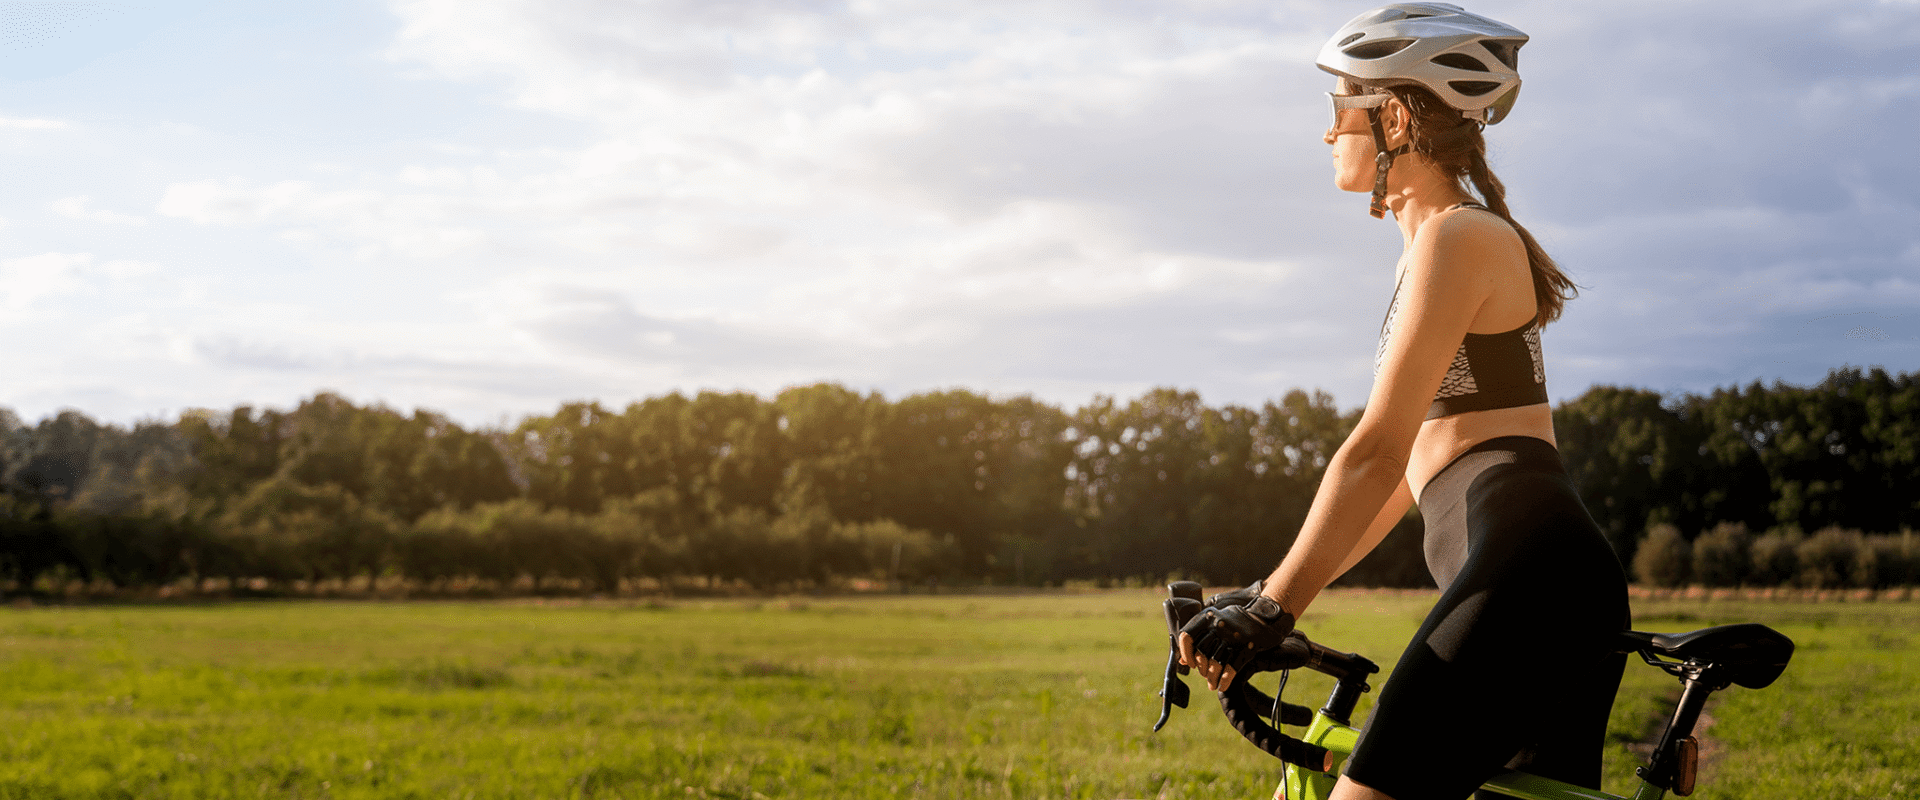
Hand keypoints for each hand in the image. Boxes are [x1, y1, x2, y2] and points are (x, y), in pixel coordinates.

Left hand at [1175, 596, 1294, 690]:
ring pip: (1215, 662)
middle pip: (1201, 652)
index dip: (1186, 653)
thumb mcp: (1214, 623)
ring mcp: (1233, 636)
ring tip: (1212, 684)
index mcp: (1207, 617)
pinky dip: (1225, 680)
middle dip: (1201, 668)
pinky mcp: (1247, 647)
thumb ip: (1198, 638)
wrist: (1264, 618)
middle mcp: (1218, 625)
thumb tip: (1182, 661)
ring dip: (1212, 677)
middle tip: (1205, 676)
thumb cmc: (1234, 623)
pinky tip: (1223, 686)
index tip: (1190, 663)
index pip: (1187, 636)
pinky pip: (1231, 668)